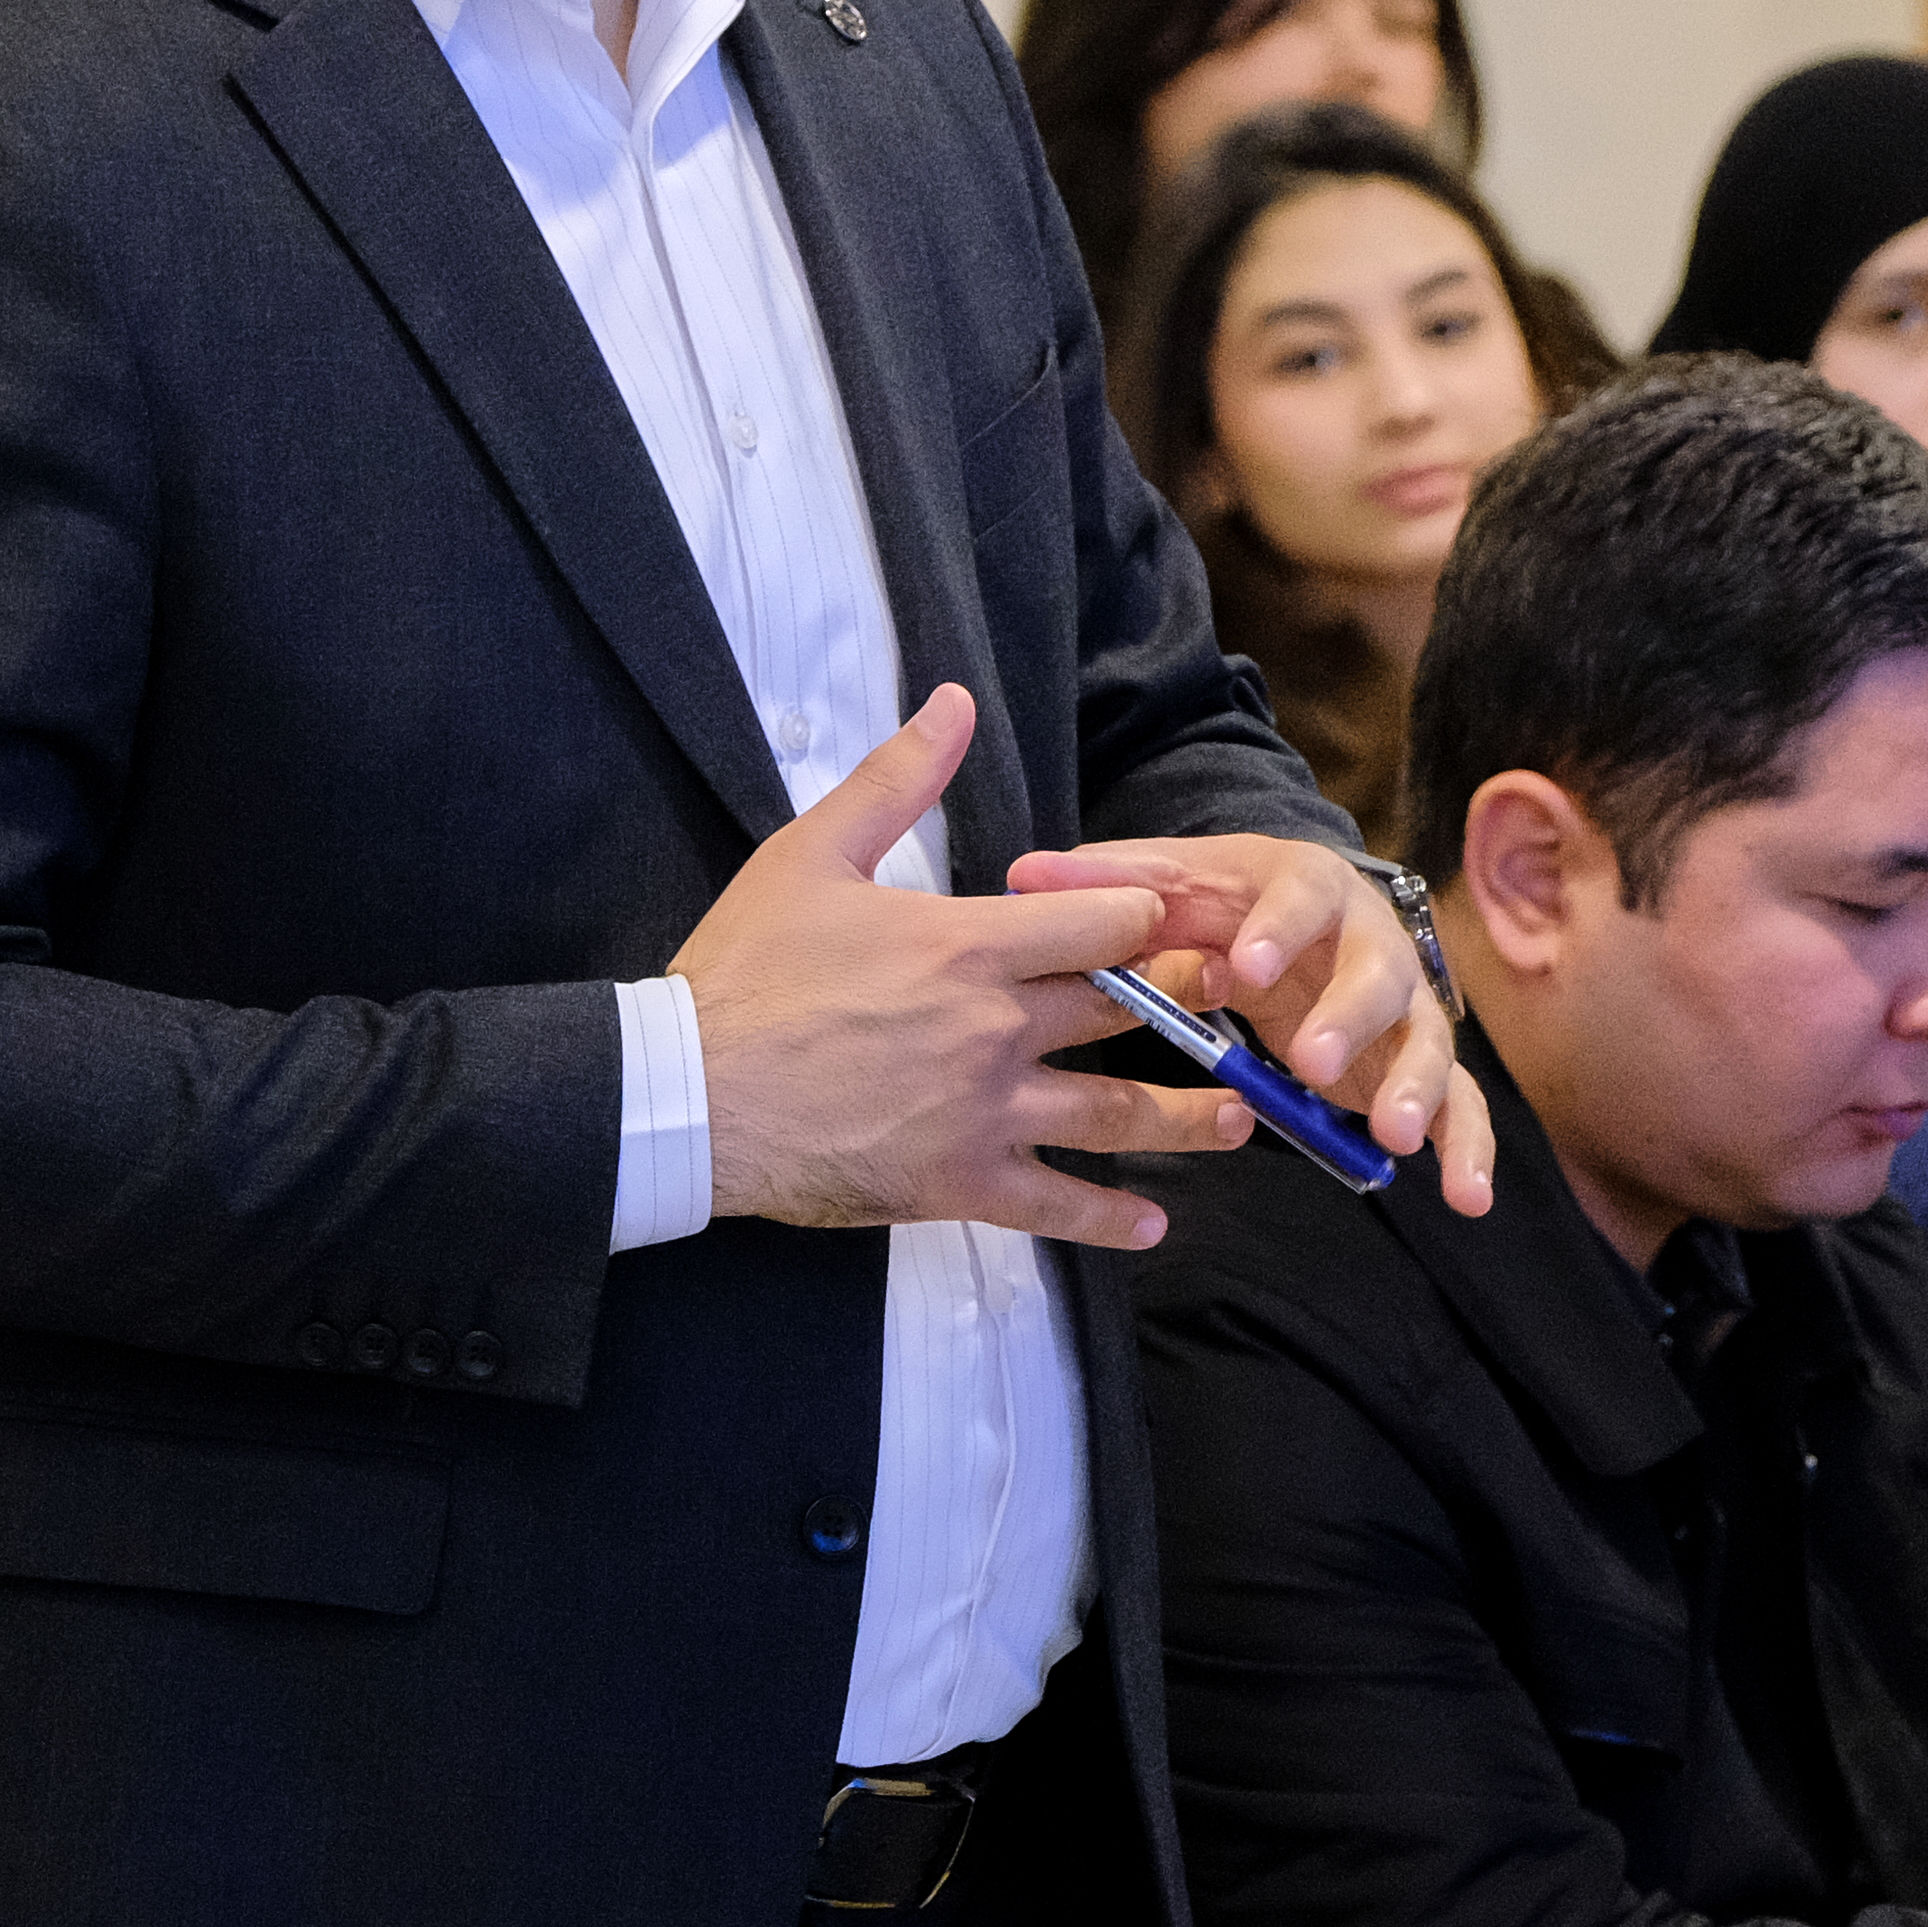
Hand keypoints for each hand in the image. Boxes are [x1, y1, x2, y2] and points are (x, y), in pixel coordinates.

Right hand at [673, 687, 1243, 1249]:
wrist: (684, 1092)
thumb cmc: (742, 971)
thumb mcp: (812, 853)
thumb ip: (898, 778)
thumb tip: (952, 702)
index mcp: (970, 944)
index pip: (1105, 922)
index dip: (1153, 916)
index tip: (1188, 918)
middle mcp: (994, 1028)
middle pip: (1126, 1011)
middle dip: (1189, 1004)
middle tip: (1239, 1004)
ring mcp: (982, 1112)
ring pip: (1116, 1113)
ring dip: (1189, 1117)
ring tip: (1243, 1116)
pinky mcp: (956, 1181)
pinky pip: (1052, 1206)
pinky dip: (1108, 1220)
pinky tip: (1152, 1224)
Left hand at [1006, 815, 1490, 1216]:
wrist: (1300, 912)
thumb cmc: (1230, 903)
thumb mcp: (1175, 885)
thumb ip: (1111, 884)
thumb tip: (1024, 872)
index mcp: (1309, 886)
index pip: (1300, 899)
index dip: (1279, 930)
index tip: (1247, 966)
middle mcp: (1372, 942)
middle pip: (1377, 975)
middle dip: (1351, 1021)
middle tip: (1313, 1066)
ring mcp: (1404, 1008)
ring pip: (1426, 1042)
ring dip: (1416, 1087)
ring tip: (1393, 1136)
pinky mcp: (1416, 1062)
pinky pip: (1458, 1104)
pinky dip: (1466, 1146)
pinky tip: (1465, 1197)